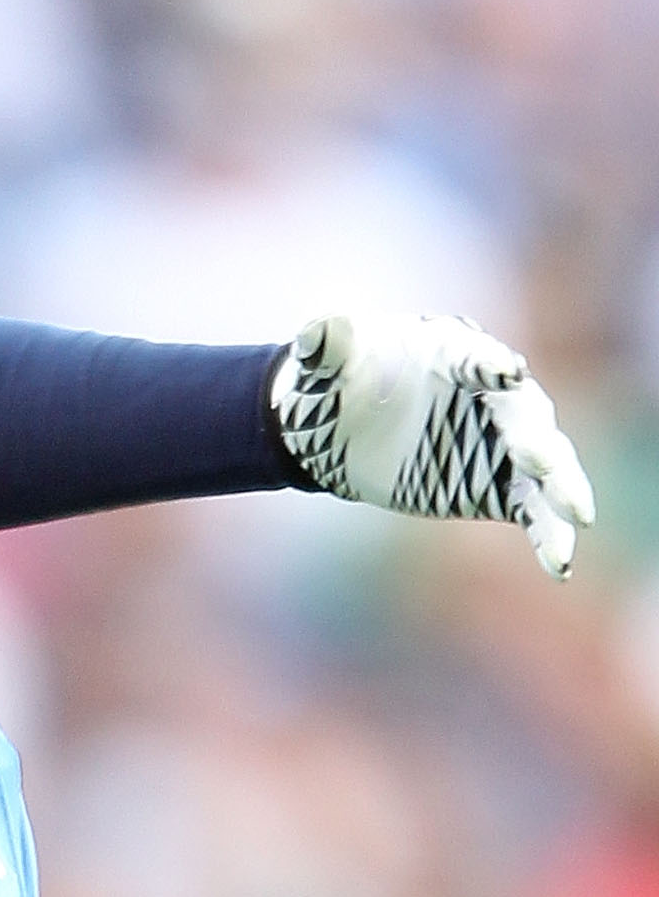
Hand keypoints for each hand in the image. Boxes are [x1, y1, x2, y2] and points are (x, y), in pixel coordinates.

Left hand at [271, 316, 596, 577]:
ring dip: (563, 488)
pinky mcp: (496, 485)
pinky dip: (548, 534)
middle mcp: (492, 396)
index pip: (478, 356)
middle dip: (535, 437)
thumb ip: (326, 344)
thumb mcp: (324, 360)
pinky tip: (559, 565)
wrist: (338, 425)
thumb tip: (319, 332)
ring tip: (578, 516)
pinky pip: (531, 510)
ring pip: (544, 465)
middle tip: (538, 459)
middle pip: (525, 415)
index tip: (506, 371)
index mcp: (454, 353)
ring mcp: (501, 443)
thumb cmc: (339, 379)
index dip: (490, 363)